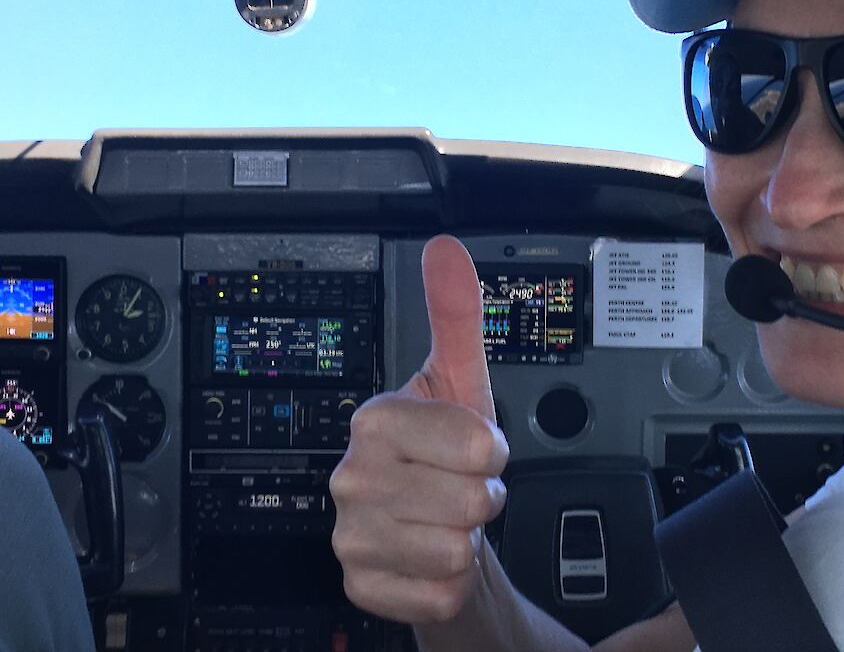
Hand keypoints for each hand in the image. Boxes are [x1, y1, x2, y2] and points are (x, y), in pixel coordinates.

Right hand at [331, 236, 509, 623]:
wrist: (428, 524)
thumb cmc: (445, 454)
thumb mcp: (460, 382)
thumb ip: (456, 315)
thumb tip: (445, 251)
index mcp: (376, 420)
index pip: (475, 442)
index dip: (491, 450)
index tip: (472, 447)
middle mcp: (353, 477)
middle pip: (471, 500)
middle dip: (482, 498)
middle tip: (459, 488)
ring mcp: (351, 535)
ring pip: (455, 549)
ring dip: (465, 541)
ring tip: (444, 520)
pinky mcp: (362, 586)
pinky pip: (437, 593)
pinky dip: (448, 584)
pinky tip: (428, 559)